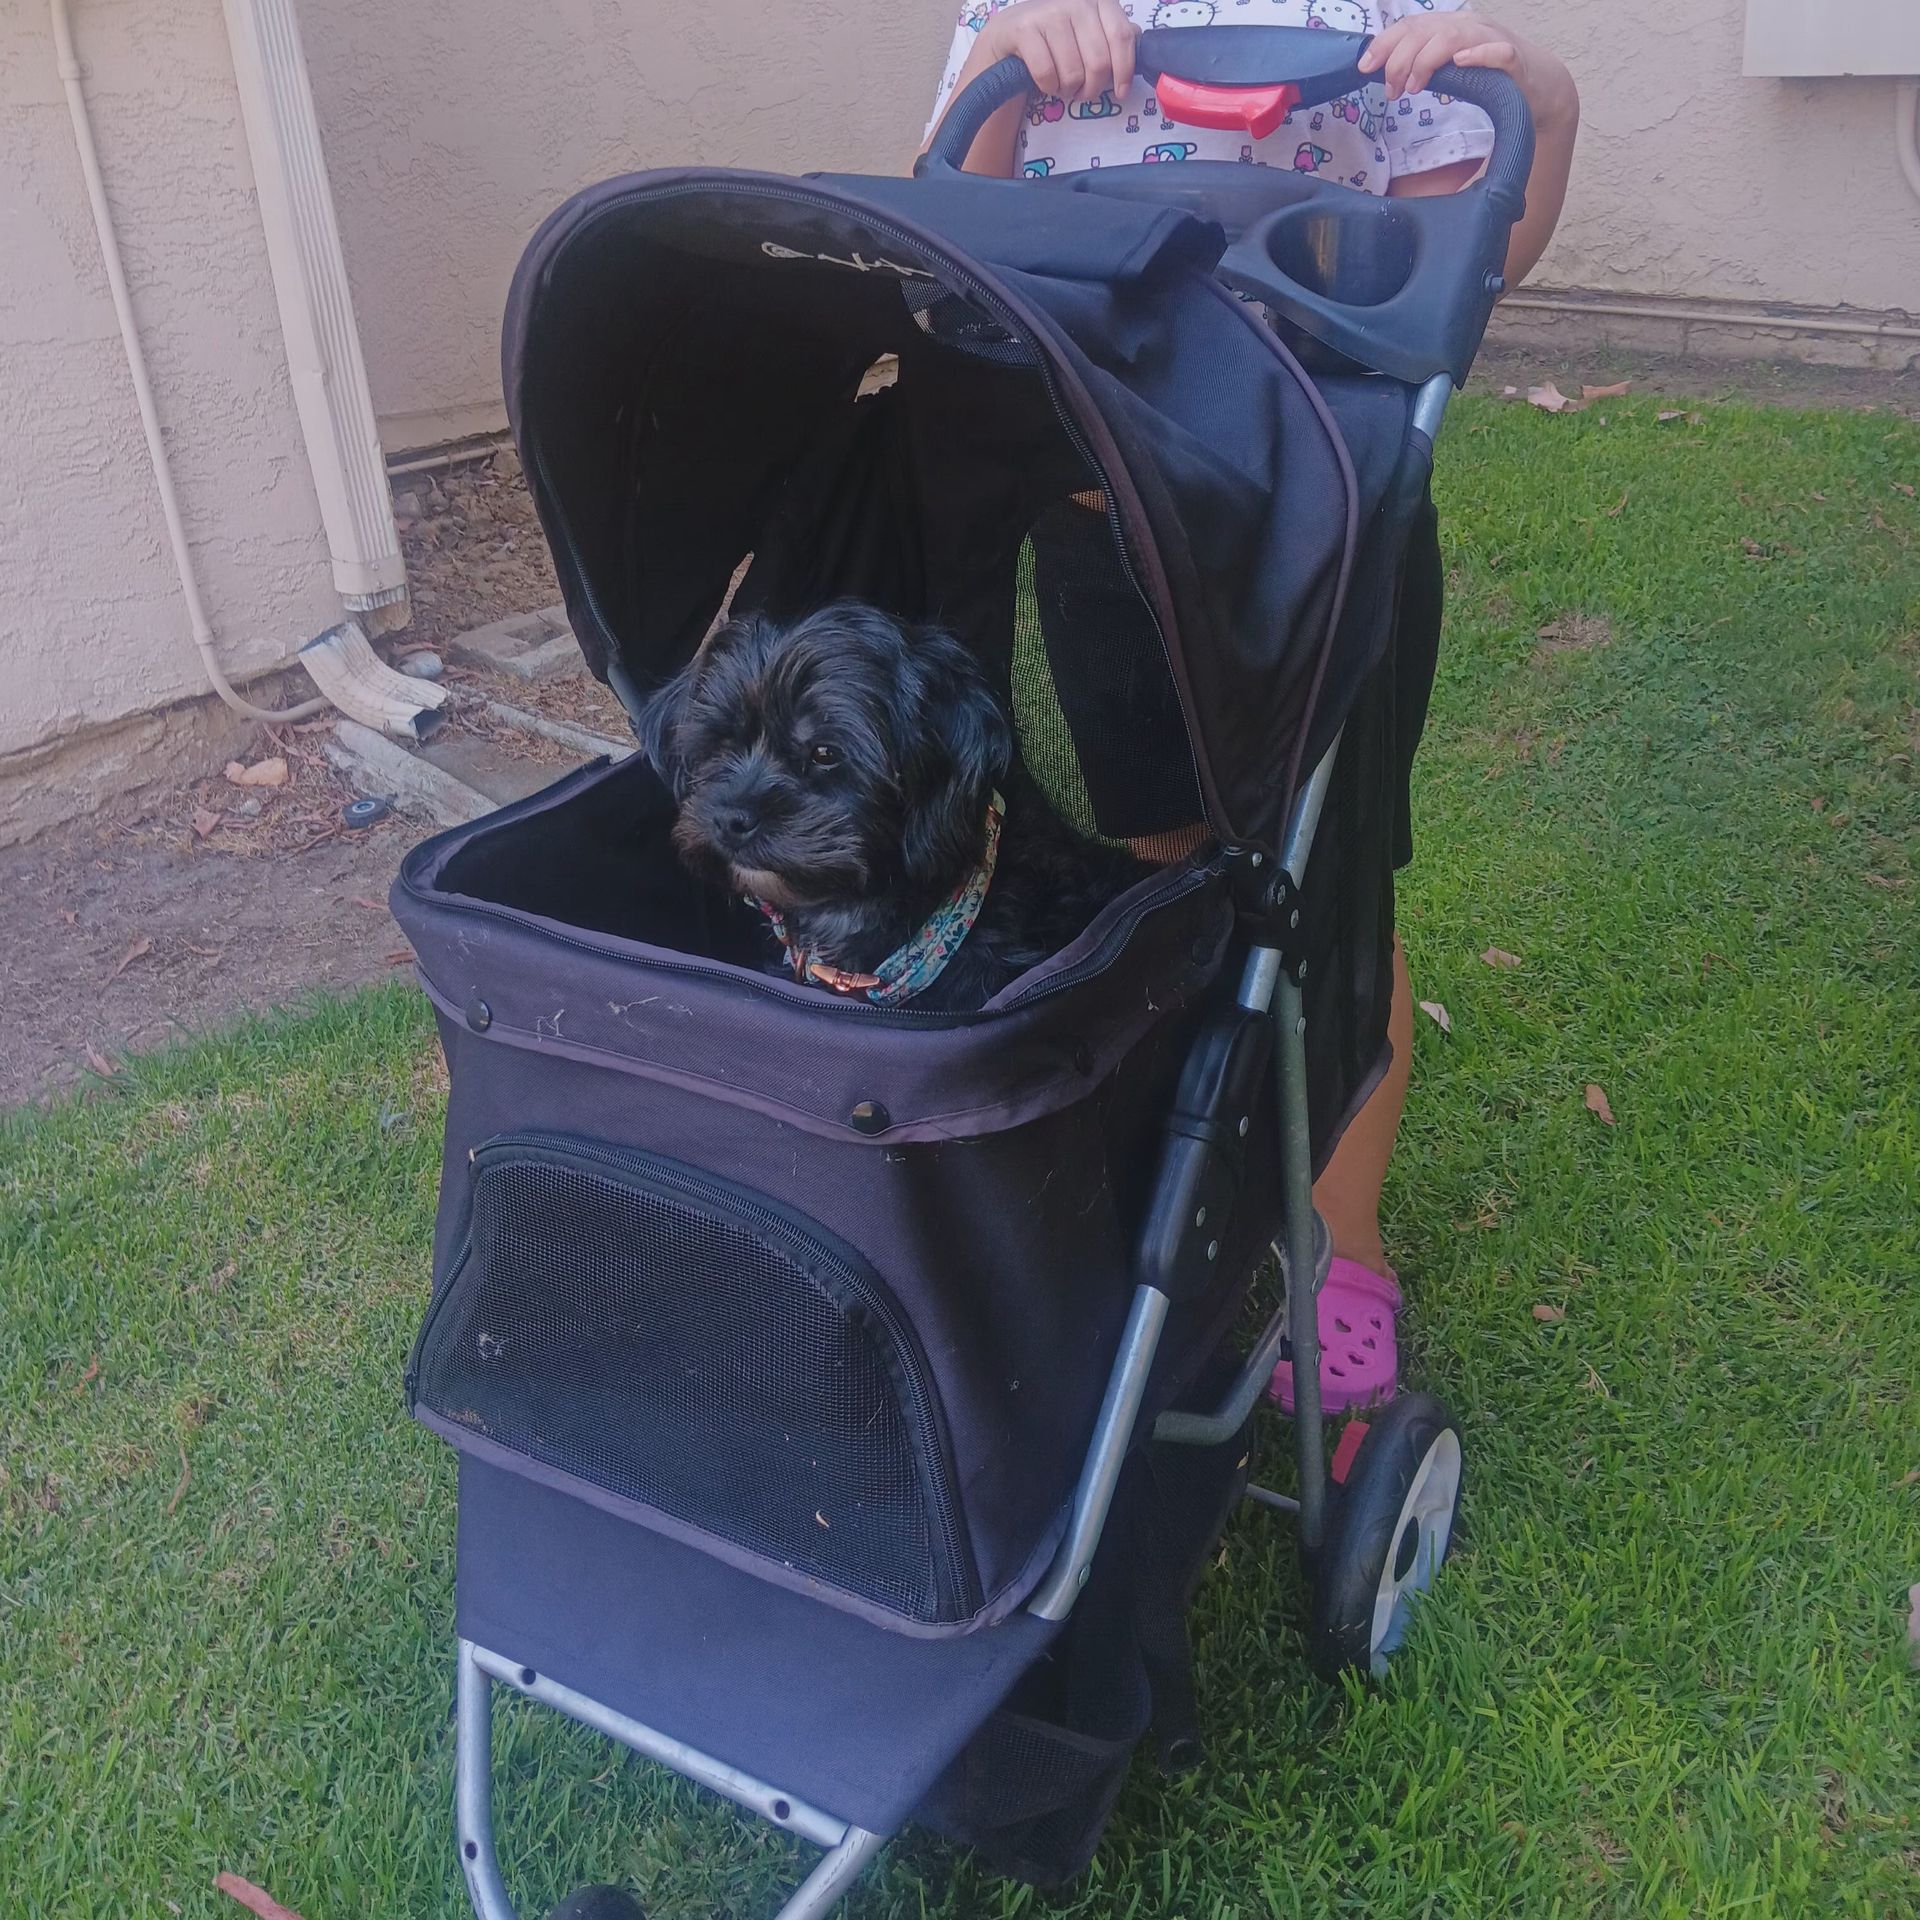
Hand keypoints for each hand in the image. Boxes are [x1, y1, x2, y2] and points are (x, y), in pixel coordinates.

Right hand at [980, 0, 1136, 104]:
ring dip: (1068, 90)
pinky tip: (1046, 81)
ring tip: (1062, 84)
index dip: (1124, 70)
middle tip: (1082, 92)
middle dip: (1092, 88)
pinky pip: (1047, 75)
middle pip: (1099, 63)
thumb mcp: (1087, 30)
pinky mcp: (1025, 29)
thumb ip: (1112, 32)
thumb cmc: (1055, 38)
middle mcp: (1075, 0)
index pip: (1121, 37)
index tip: (1120, 92)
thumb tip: (1138, 39)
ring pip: (1073, 73)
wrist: (1008, 35)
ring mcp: (1049, 12)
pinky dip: (1048, 87)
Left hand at [1360, 11, 1575, 125]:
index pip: (1412, 26)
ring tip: (1413, 86)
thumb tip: (1387, 78)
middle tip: (1391, 91)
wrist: (1538, 87)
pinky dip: (1478, 55)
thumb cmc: (1489, 78)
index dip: (1385, 43)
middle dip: (1399, 59)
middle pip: (1426, 31)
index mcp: (1450, 27)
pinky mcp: (1514, 60)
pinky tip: (1460, 63)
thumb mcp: (1450, 70)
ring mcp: (1492, 39)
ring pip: (1453, 38)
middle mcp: (1469, 26)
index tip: (1364, 67)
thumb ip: (1423, 67)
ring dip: (1427, 60)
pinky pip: (1497, 52)